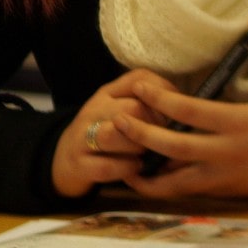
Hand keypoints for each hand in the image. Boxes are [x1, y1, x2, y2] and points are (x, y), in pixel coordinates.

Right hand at [51, 69, 170, 196]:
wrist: (63, 159)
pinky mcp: (78, 166)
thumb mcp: (121, 106)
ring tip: (147, 151)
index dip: (163, 93)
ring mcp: (82, 138)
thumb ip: (148, 99)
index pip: (138, 80)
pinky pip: (107, 167)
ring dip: (139, 145)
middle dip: (155, 124)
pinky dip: (127, 168)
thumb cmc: (106, 130)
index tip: (174, 109)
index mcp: (108, 92)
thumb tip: (183, 101)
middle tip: (164, 135)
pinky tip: (135, 166)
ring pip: (114, 134)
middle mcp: (93, 110)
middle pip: (131, 108)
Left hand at [115, 14, 247, 200]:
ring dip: (146, 172)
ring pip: (175, 182)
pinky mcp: (228, 191)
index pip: (191, 112)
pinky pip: (189, 192)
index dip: (161, 100)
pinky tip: (149, 179)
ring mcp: (226, 176)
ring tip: (120, 160)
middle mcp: (228, 152)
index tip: (140, 87)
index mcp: (241, 122)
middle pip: (173, 148)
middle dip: (141, 135)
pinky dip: (166, 187)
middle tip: (116, 122)